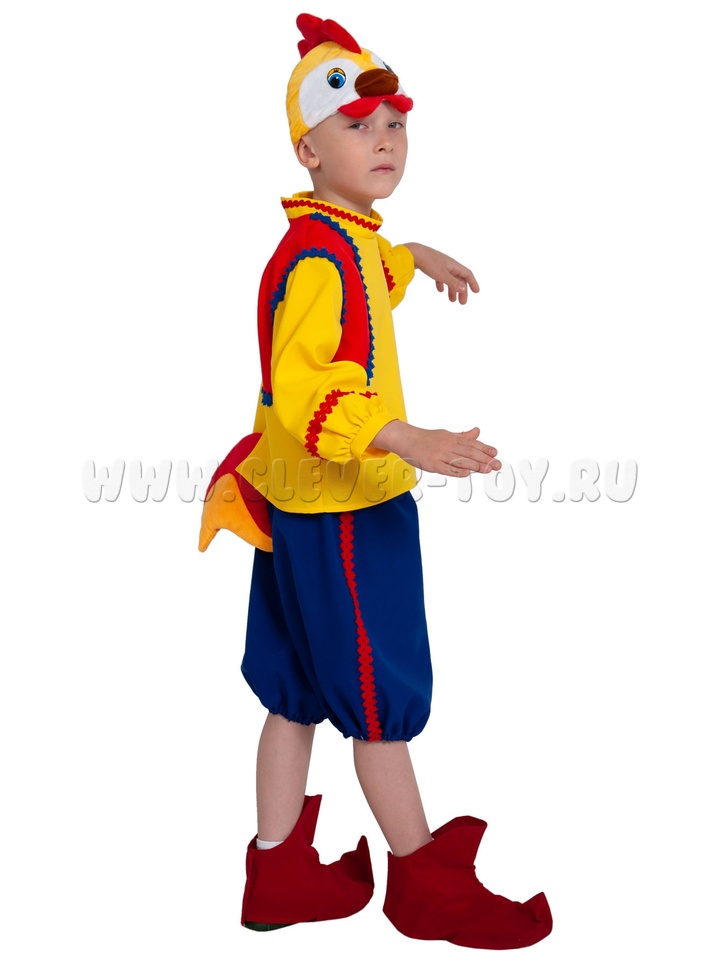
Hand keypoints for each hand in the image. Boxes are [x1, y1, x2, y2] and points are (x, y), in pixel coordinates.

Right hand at [373, 422, 500, 476]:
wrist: (406, 439)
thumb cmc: (427, 438)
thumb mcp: (447, 435)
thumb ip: (463, 436)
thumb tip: (478, 431)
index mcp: (452, 438)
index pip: (472, 444)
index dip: (485, 448)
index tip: (496, 453)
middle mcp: (448, 445)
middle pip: (469, 452)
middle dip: (485, 459)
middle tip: (497, 464)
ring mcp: (440, 455)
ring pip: (460, 460)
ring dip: (474, 465)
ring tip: (487, 469)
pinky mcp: (432, 464)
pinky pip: (446, 468)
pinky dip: (456, 471)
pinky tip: (466, 473)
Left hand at [403, 242, 479, 303]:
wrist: (413, 253)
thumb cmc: (428, 262)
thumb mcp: (442, 275)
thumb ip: (453, 282)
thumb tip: (464, 289)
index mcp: (454, 265)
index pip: (467, 274)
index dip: (473, 283)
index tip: (476, 292)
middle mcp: (449, 265)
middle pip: (459, 279)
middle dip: (462, 291)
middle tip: (462, 303)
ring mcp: (441, 265)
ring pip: (450, 279)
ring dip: (452, 289)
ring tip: (452, 300)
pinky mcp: (433, 267)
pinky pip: (441, 277)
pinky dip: (442, 284)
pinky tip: (440, 290)